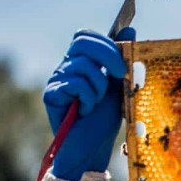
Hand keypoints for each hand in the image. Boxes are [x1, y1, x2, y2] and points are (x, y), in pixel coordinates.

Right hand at [43, 27, 135, 180]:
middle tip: (119, 75)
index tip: (122, 64)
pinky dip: (88, 99)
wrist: (91, 150)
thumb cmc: (103, 121)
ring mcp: (56, 80)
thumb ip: (120, 60)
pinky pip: (76, 84)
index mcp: (80, 63)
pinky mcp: (51, 94)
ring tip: (95, 105)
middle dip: (107, 56)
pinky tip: (84, 111)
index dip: (106, 43)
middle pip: (82, 41)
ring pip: (83, 66)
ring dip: (99, 87)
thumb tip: (130, 30)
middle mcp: (65, 68)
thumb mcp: (117, 87)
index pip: (86, 36)